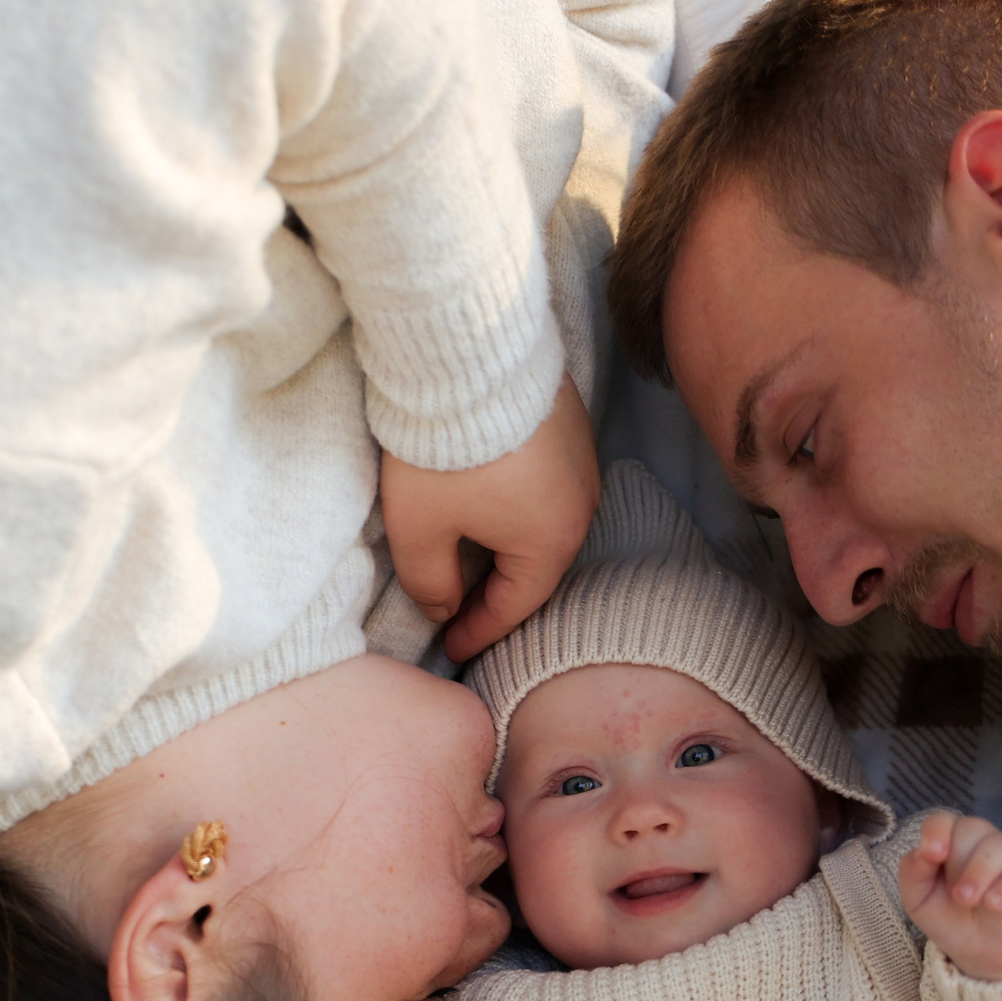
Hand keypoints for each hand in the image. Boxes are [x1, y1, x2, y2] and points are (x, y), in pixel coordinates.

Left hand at [380, 373, 598, 660]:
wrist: (467, 353)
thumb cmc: (441, 450)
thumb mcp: (419, 528)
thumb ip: (430, 582)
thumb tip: (443, 608)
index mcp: (551, 542)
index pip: (515, 605)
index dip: (479, 632)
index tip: (451, 647)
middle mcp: (582, 504)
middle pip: (537, 566)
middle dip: (497, 592)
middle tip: (459, 611)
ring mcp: (582, 459)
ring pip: (544, 522)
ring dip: (507, 545)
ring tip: (470, 558)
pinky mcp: (570, 423)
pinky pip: (547, 481)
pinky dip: (517, 503)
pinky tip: (486, 502)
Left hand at [897, 811, 1001, 980]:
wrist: (980, 955)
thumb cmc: (950, 919)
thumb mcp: (918, 900)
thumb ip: (912, 871)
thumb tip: (923, 850)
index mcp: (952, 841)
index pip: (943, 820)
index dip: (937, 831)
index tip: (932, 854)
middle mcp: (985, 842)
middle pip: (972, 828)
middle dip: (958, 862)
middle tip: (956, 895)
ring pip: (1001, 845)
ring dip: (979, 873)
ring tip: (968, 901)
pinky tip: (994, 905)